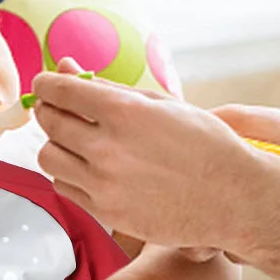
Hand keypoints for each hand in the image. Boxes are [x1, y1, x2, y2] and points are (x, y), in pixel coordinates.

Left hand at [31, 72, 270, 250]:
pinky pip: (64, 187)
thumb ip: (107, 86)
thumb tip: (65, 67)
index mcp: (124, 111)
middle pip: (50, 122)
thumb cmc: (203, 144)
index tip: (46, 85)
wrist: (233, 197)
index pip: (60, 90)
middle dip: (49, 111)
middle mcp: (108, 148)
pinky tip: (91, 169)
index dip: (47, 84)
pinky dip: (70, 175)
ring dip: (57, 145)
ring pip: (49, 157)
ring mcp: (104, 184)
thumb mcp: (160, 103)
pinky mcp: (106, 213)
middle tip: (60, 110)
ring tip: (77, 143)